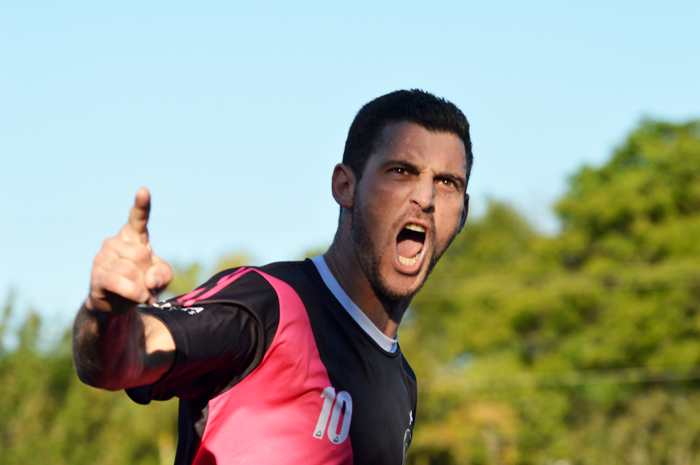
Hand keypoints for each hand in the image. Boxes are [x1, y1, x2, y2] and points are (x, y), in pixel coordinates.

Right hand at [87, 187, 172, 312]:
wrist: (118, 304)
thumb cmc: (142, 283)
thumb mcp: (162, 277)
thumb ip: (163, 274)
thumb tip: (149, 280)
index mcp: (133, 236)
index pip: (138, 217)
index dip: (141, 205)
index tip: (144, 191)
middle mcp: (115, 242)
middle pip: (141, 255)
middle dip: (149, 274)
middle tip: (147, 284)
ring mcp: (103, 257)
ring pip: (130, 271)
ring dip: (142, 287)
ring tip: (142, 293)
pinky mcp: (96, 276)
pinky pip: (118, 282)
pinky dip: (134, 293)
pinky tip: (138, 298)